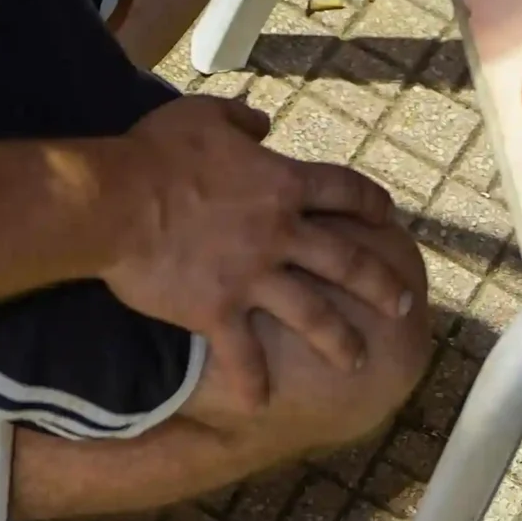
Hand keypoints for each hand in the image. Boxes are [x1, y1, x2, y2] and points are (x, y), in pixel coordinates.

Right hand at [102, 97, 410, 398]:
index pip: (344, 191)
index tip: (388, 216)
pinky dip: (252, 382)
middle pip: (346, 261)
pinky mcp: (216, 312)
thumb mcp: (207, 115)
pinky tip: (262, 404)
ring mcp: (251, 276)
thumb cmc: (159, 152)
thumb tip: (262, 125)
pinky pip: (242, 355)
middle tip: (404, 307)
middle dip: (380, 286)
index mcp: (283, 183)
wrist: (117, 202)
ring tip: (358, 362)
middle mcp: (280, 232)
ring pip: (312, 314)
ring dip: (339, 341)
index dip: (370, 202)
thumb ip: (243, 120)